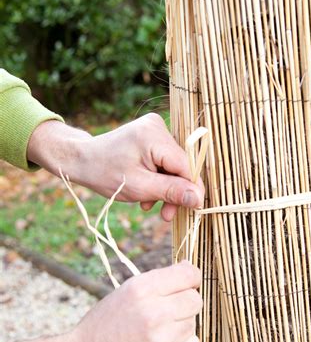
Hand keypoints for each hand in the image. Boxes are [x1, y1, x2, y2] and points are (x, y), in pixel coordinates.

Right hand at [7, 262, 201, 341]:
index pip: (189, 274)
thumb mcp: (124, 294)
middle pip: (195, 300)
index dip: (191, 278)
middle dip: (185, 305)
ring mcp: (162, 339)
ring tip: (155, 335)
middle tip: (166, 314)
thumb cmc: (102, 328)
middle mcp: (154, 311)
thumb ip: (157, 282)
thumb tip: (189, 269)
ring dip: (180, 327)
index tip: (188, 284)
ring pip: (193, 323)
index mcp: (141, 289)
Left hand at [27, 114, 203, 220]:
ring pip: (174, 166)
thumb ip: (171, 192)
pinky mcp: (152, 135)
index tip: (191, 211)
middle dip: (174, 191)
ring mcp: (155, 129)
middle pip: (181, 166)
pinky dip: (158, 178)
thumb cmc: (104, 173)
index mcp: (154, 136)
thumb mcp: (139, 187)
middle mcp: (158, 126)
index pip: (186, 166)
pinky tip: (146, 192)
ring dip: (165, 187)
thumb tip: (199, 199)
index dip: (190, 190)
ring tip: (148, 204)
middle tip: (165, 215)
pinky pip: (165, 160)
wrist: (81, 159)